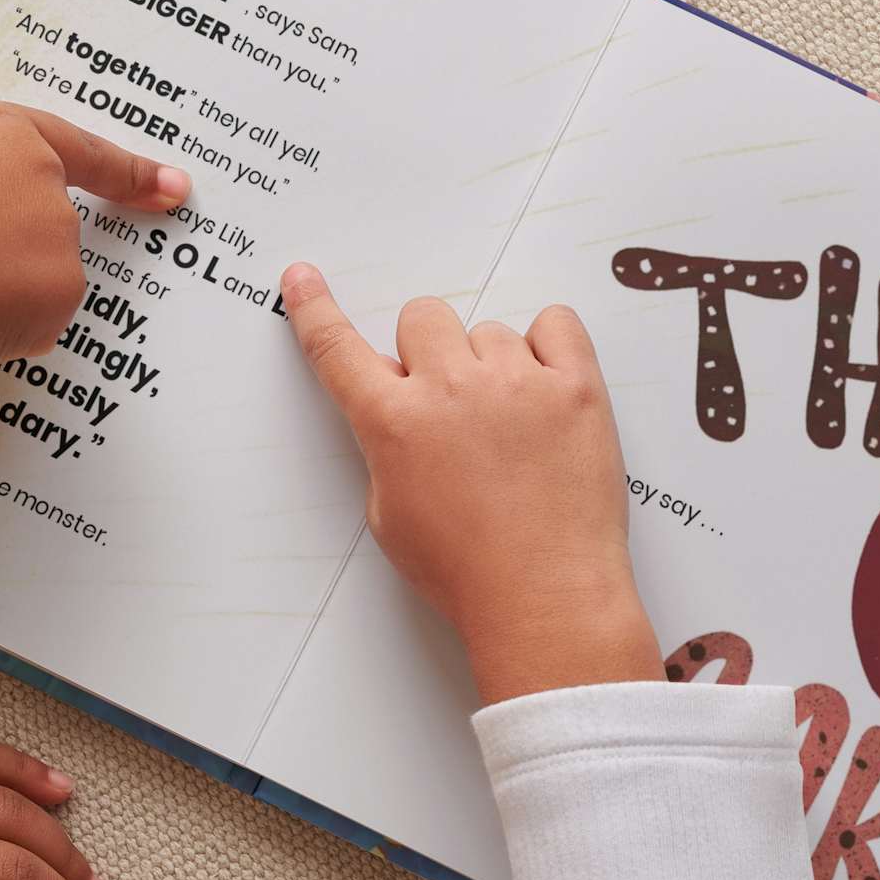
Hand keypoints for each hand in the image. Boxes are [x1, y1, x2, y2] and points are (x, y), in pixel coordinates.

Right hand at [0, 102, 189, 480]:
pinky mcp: (63, 287)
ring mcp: (60, 234)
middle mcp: (43, 177)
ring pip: (35, 274)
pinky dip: (1, 327)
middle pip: (42, 223)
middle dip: (4, 252)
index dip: (129, 172)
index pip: (80, 149)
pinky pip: (34, 315)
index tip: (172, 186)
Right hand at [282, 264, 661, 704]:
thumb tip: (402, 410)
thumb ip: (389, 447)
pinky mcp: (575, 386)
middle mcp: (451, 390)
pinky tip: (547, 391)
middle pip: (424, 317)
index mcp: (394, 424)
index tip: (304, 279)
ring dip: (494, 366)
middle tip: (455, 403)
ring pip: (491, 330)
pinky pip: (557, 323)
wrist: (546, 599)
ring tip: (514, 428)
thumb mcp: (392, 516)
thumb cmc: (470, 572)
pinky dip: (551, 348)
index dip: (315, 310)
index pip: (338, 349)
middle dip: (431, 353)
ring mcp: (516, 382)